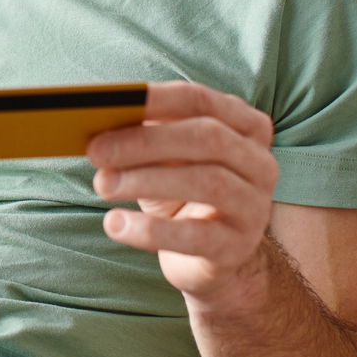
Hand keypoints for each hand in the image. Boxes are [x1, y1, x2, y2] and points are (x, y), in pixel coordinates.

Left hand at [88, 81, 278, 312]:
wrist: (210, 256)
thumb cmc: (182, 192)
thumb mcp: (165, 159)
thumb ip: (144, 135)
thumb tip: (99, 125)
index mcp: (245, 126)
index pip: (198, 99)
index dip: (153, 100)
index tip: (108, 104)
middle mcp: (260, 162)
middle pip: (207, 137)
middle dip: (145, 142)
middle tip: (96, 151)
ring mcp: (255, 206)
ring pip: (207, 182)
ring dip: (145, 180)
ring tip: (103, 184)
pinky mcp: (238, 247)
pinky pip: (195, 236)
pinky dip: (149, 229)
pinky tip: (115, 224)